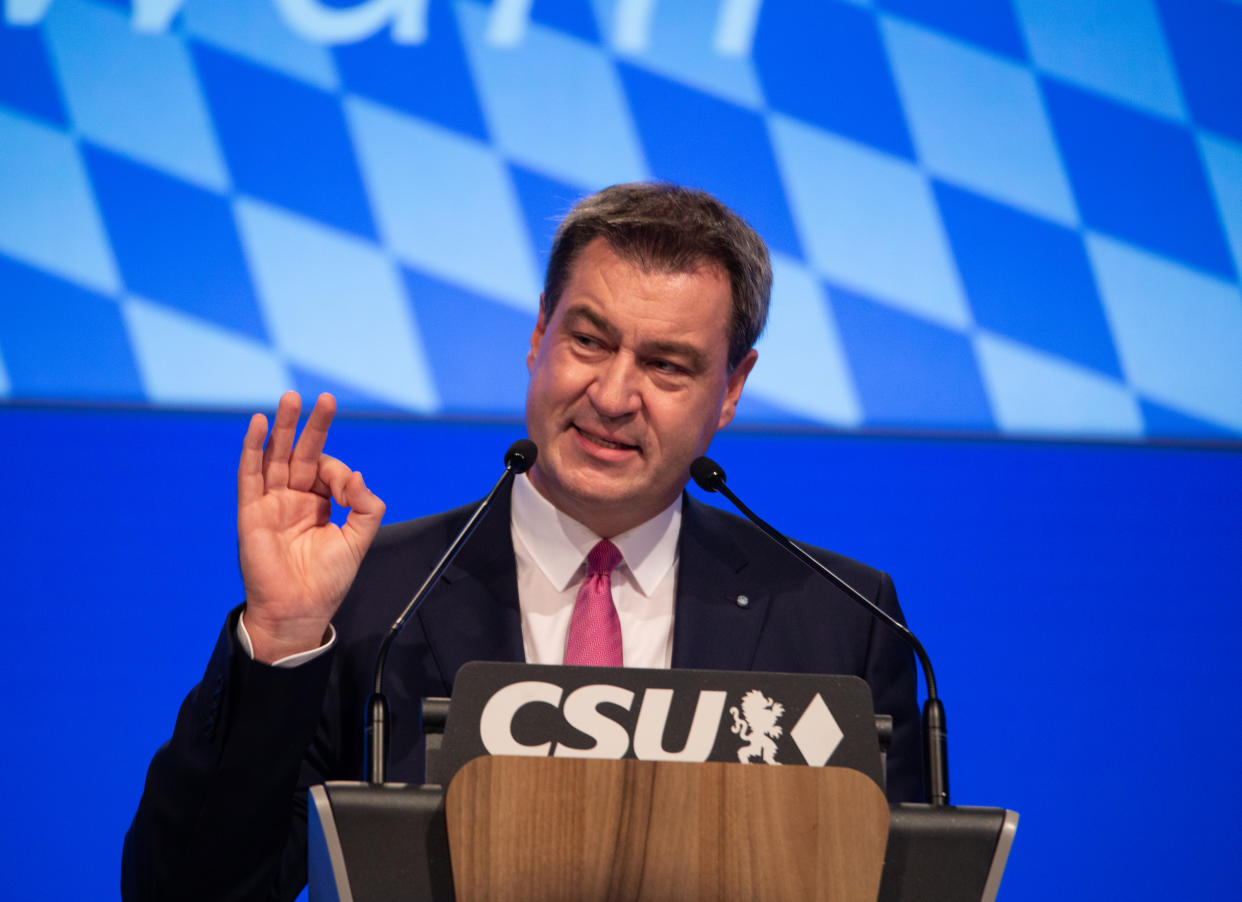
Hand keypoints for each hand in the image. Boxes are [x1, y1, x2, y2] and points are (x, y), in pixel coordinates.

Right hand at [237, 392, 384, 662]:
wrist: (299, 611)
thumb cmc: (327, 580)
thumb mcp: (358, 539)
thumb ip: (365, 505)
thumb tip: (357, 474)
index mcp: (319, 503)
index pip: (328, 470)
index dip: (341, 472)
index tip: (348, 488)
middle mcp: (294, 498)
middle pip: (301, 452)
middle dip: (313, 425)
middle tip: (325, 398)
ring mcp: (271, 503)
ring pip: (276, 456)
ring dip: (283, 427)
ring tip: (291, 398)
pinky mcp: (251, 512)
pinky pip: (250, 475)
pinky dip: (253, 449)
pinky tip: (259, 424)